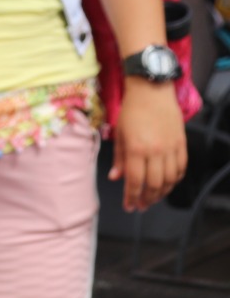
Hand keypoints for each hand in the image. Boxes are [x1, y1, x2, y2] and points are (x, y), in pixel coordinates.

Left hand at [110, 79, 186, 210]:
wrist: (151, 91)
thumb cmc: (131, 110)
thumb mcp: (119, 133)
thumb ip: (118, 157)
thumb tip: (115, 178)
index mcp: (136, 149)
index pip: (134, 181)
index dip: (131, 196)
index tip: (128, 206)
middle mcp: (155, 152)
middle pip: (153, 184)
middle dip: (146, 199)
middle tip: (140, 205)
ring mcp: (170, 149)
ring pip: (169, 180)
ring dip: (161, 193)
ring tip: (152, 198)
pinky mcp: (181, 145)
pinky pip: (180, 169)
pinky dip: (174, 180)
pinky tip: (167, 184)